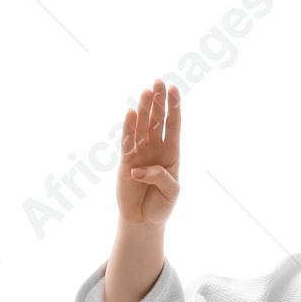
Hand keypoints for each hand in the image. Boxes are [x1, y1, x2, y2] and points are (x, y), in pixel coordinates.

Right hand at [117, 79, 180, 227]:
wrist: (143, 219)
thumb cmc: (161, 206)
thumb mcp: (171, 194)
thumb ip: (161, 178)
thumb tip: (140, 170)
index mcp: (171, 154)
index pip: (173, 126)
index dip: (174, 108)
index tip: (174, 89)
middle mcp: (155, 149)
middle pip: (157, 121)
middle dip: (158, 102)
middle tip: (159, 82)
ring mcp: (140, 153)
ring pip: (142, 127)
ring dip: (144, 109)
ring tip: (147, 91)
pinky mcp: (125, 161)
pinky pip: (127, 142)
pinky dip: (129, 128)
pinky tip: (131, 113)